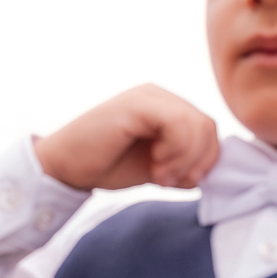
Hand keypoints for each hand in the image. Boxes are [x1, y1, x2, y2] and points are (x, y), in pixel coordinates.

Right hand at [35, 84, 219, 189]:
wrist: (64, 166)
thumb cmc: (105, 165)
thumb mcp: (156, 164)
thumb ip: (183, 159)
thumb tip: (213, 170)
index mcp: (163, 106)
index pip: (207, 127)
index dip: (205, 159)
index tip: (183, 182)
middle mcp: (157, 95)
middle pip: (207, 125)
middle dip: (197, 161)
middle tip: (170, 181)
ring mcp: (147, 96)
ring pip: (197, 124)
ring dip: (185, 159)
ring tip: (160, 176)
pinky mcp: (136, 105)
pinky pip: (177, 123)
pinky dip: (175, 150)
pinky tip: (155, 165)